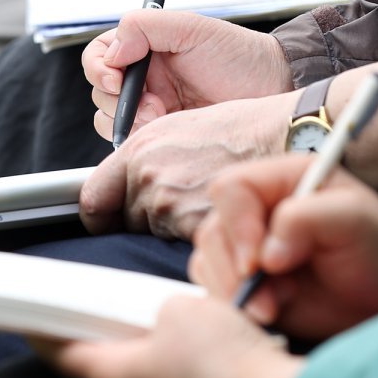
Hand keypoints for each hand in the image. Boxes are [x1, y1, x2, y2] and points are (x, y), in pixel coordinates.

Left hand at [39, 295, 301, 377]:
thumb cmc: (222, 359)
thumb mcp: (178, 306)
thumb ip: (153, 303)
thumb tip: (155, 311)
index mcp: (115, 377)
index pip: (62, 355)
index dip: (44, 332)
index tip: (33, 318)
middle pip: (96, 362)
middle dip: (93, 331)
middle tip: (92, 303)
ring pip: (132, 370)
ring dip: (133, 342)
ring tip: (145, 312)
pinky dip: (162, 355)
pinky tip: (185, 336)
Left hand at [79, 94, 297, 239]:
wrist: (284, 133)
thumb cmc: (242, 128)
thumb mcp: (181, 128)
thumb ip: (147, 158)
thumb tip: (130, 182)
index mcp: (138, 150)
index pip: (93, 199)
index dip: (102, 217)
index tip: (112, 223)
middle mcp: (146, 176)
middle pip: (126, 223)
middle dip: (148, 222)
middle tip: (183, 209)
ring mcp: (168, 203)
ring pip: (155, 238)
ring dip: (175, 233)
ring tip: (206, 209)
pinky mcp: (193, 226)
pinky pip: (181, 249)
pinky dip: (197, 243)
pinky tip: (219, 223)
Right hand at [83, 10, 292, 136]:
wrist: (273, 89)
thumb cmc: (240, 55)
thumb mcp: (192, 28)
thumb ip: (144, 27)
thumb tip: (111, 53)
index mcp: (144, 49)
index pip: (99, 56)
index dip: (99, 69)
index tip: (117, 81)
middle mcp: (143, 78)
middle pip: (101, 92)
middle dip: (120, 102)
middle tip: (153, 104)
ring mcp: (152, 108)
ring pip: (112, 120)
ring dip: (130, 122)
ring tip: (164, 117)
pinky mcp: (164, 135)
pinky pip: (134, 143)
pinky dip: (141, 140)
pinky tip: (168, 132)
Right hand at [189, 155, 377, 338]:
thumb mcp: (358, 221)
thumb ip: (308, 218)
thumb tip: (265, 254)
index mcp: (281, 180)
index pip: (230, 188)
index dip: (238, 225)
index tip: (260, 263)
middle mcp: (257, 209)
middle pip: (212, 230)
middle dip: (235, 270)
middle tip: (274, 299)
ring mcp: (247, 247)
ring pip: (207, 263)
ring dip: (235, 294)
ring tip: (279, 308)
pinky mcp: (244, 283)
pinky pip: (213, 292)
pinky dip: (235, 309)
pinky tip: (272, 316)